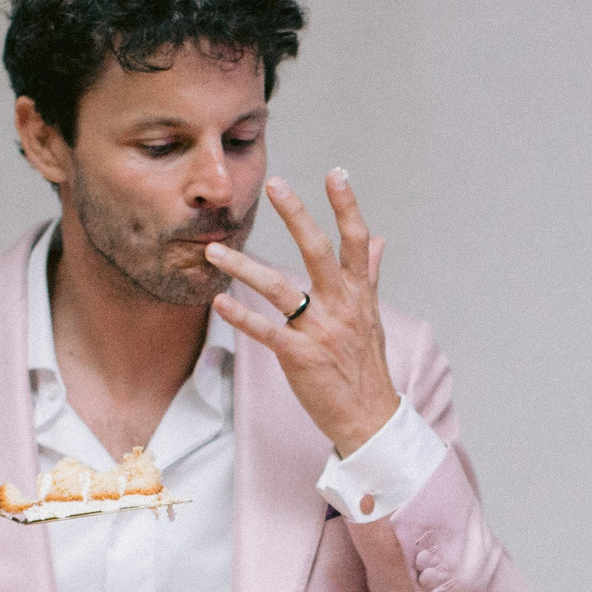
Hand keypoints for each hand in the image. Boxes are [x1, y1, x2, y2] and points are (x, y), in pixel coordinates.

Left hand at [203, 170, 402, 455]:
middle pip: (319, 251)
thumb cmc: (366, 366)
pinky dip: (241, 317)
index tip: (336, 173)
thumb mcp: (372, 316)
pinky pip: (266, 332)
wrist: (369, 417)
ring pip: (281, 289)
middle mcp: (342, 307)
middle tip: (275, 184)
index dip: (347, 207)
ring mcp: (321, 331)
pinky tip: (219, 301)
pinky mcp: (300, 357)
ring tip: (213, 250)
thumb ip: (371, 274)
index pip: (356, 241)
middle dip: (296, 216)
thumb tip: (379, 239)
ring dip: (244, 267)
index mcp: (359, 294)